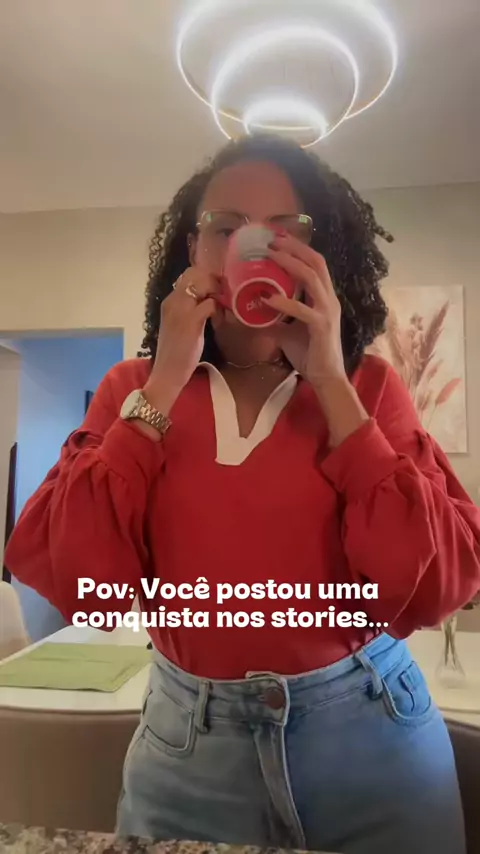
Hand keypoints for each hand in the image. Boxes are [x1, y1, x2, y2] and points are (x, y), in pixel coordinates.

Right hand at [144, 268, 218, 413]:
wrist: (168, 373)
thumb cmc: (176, 352)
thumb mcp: (182, 325)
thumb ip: (191, 310)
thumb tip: (208, 300)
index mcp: (170, 300)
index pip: (188, 275)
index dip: (206, 277)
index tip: (218, 288)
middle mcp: (173, 300)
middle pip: (195, 274)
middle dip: (213, 280)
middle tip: (223, 295)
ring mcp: (181, 309)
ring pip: (202, 284)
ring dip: (216, 292)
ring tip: (221, 307)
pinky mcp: (190, 321)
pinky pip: (210, 304)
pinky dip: (218, 309)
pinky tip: (219, 321)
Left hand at [265, 234, 346, 389]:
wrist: (326, 377)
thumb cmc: (310, 354)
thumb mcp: (288, 333)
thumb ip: (275, 321)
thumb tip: (253, 314)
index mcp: (324, 298)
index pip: (315, 264)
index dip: (299, 249)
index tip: (279, 239)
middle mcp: (329, 299)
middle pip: (316, 262)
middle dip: (294, 248)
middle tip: (272, 240)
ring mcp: (327, 311)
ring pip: (311, 278)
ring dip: (290, 264)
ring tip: (270, 256)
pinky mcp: (321, 326)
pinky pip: (301, 309)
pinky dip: (283, 302)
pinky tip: (267, 298)